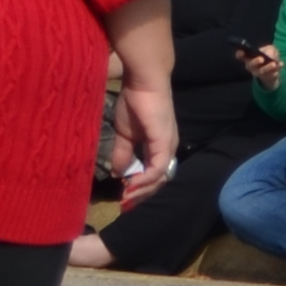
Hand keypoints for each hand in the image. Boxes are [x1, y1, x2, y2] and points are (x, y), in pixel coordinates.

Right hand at [117, 68, 179, 191]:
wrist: (143, 82)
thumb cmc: (135, 102)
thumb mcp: (124, 133)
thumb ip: (123, 152)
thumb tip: (117, 172)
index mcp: (159, 147)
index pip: (154, 174)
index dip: (140, 187)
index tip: (124, 196)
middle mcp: (168, 150)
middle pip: (159, 180)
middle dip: (142, 194)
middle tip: (125, 203)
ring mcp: (168, 147)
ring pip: (160, 177)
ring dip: (143, 190)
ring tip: (127, 197)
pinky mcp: (164, 143)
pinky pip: (158, 168)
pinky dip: (146, 179)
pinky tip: (132, 184)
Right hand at [241, 44, 280, 82]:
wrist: (274, 70)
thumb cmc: (268, 56)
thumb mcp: (269, 49)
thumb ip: (269, 49)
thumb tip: (269, 54)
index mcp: (248, 57)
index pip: (240, 56)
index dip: (240, 54)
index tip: (242, 52)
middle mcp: (251, 66)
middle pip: (250, 65)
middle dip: (255, 61)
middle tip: (261, 59)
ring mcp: (258, 73)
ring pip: (262, 71)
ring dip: (268, 67)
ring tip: (274, 64)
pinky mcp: (267, 77)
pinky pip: (272, 74)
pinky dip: (277, 69)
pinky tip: (281, 64)